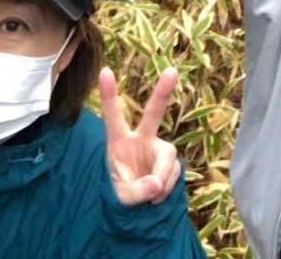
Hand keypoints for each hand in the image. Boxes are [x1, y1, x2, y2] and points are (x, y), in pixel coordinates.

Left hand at [99, 66, 182, 205]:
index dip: (109, 95)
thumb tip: (156, 184)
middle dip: (163, 93)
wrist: (137, 210)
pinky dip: (168, 185)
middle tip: (171, 72)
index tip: (105, 71)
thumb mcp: (121, 197)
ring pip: (168, 154)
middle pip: (153, 113)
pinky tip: (158, 197)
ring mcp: (157, 149)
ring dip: (163, 175)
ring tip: (152, 196)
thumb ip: (136, 191)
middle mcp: (140, 140)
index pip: (113, 117)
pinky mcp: (170, 161)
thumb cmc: (121, 196)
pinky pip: (175, 171)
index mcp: (118, 143)